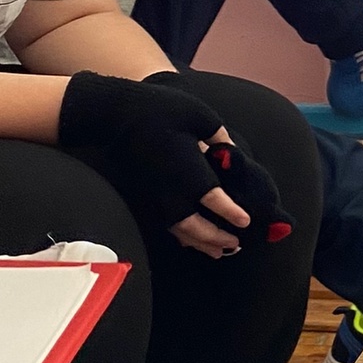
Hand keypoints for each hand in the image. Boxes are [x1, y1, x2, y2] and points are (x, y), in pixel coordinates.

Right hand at [56, 72, 289, 260]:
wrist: (116, 115)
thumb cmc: (161, 110)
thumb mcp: (202, 117)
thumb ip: (221, 137)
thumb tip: (232, 152)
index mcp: (190, 173)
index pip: (216, 202)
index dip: (232, 213)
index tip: (246, 222)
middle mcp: (172, 192)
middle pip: (198, 227)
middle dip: (218, 237)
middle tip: (236, 244)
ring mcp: (155, 198)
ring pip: (180, 231)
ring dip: (201, 243)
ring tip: (218, 251)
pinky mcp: (143, 197)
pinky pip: (165, 225)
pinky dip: (181, 236)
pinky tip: (188, 240)